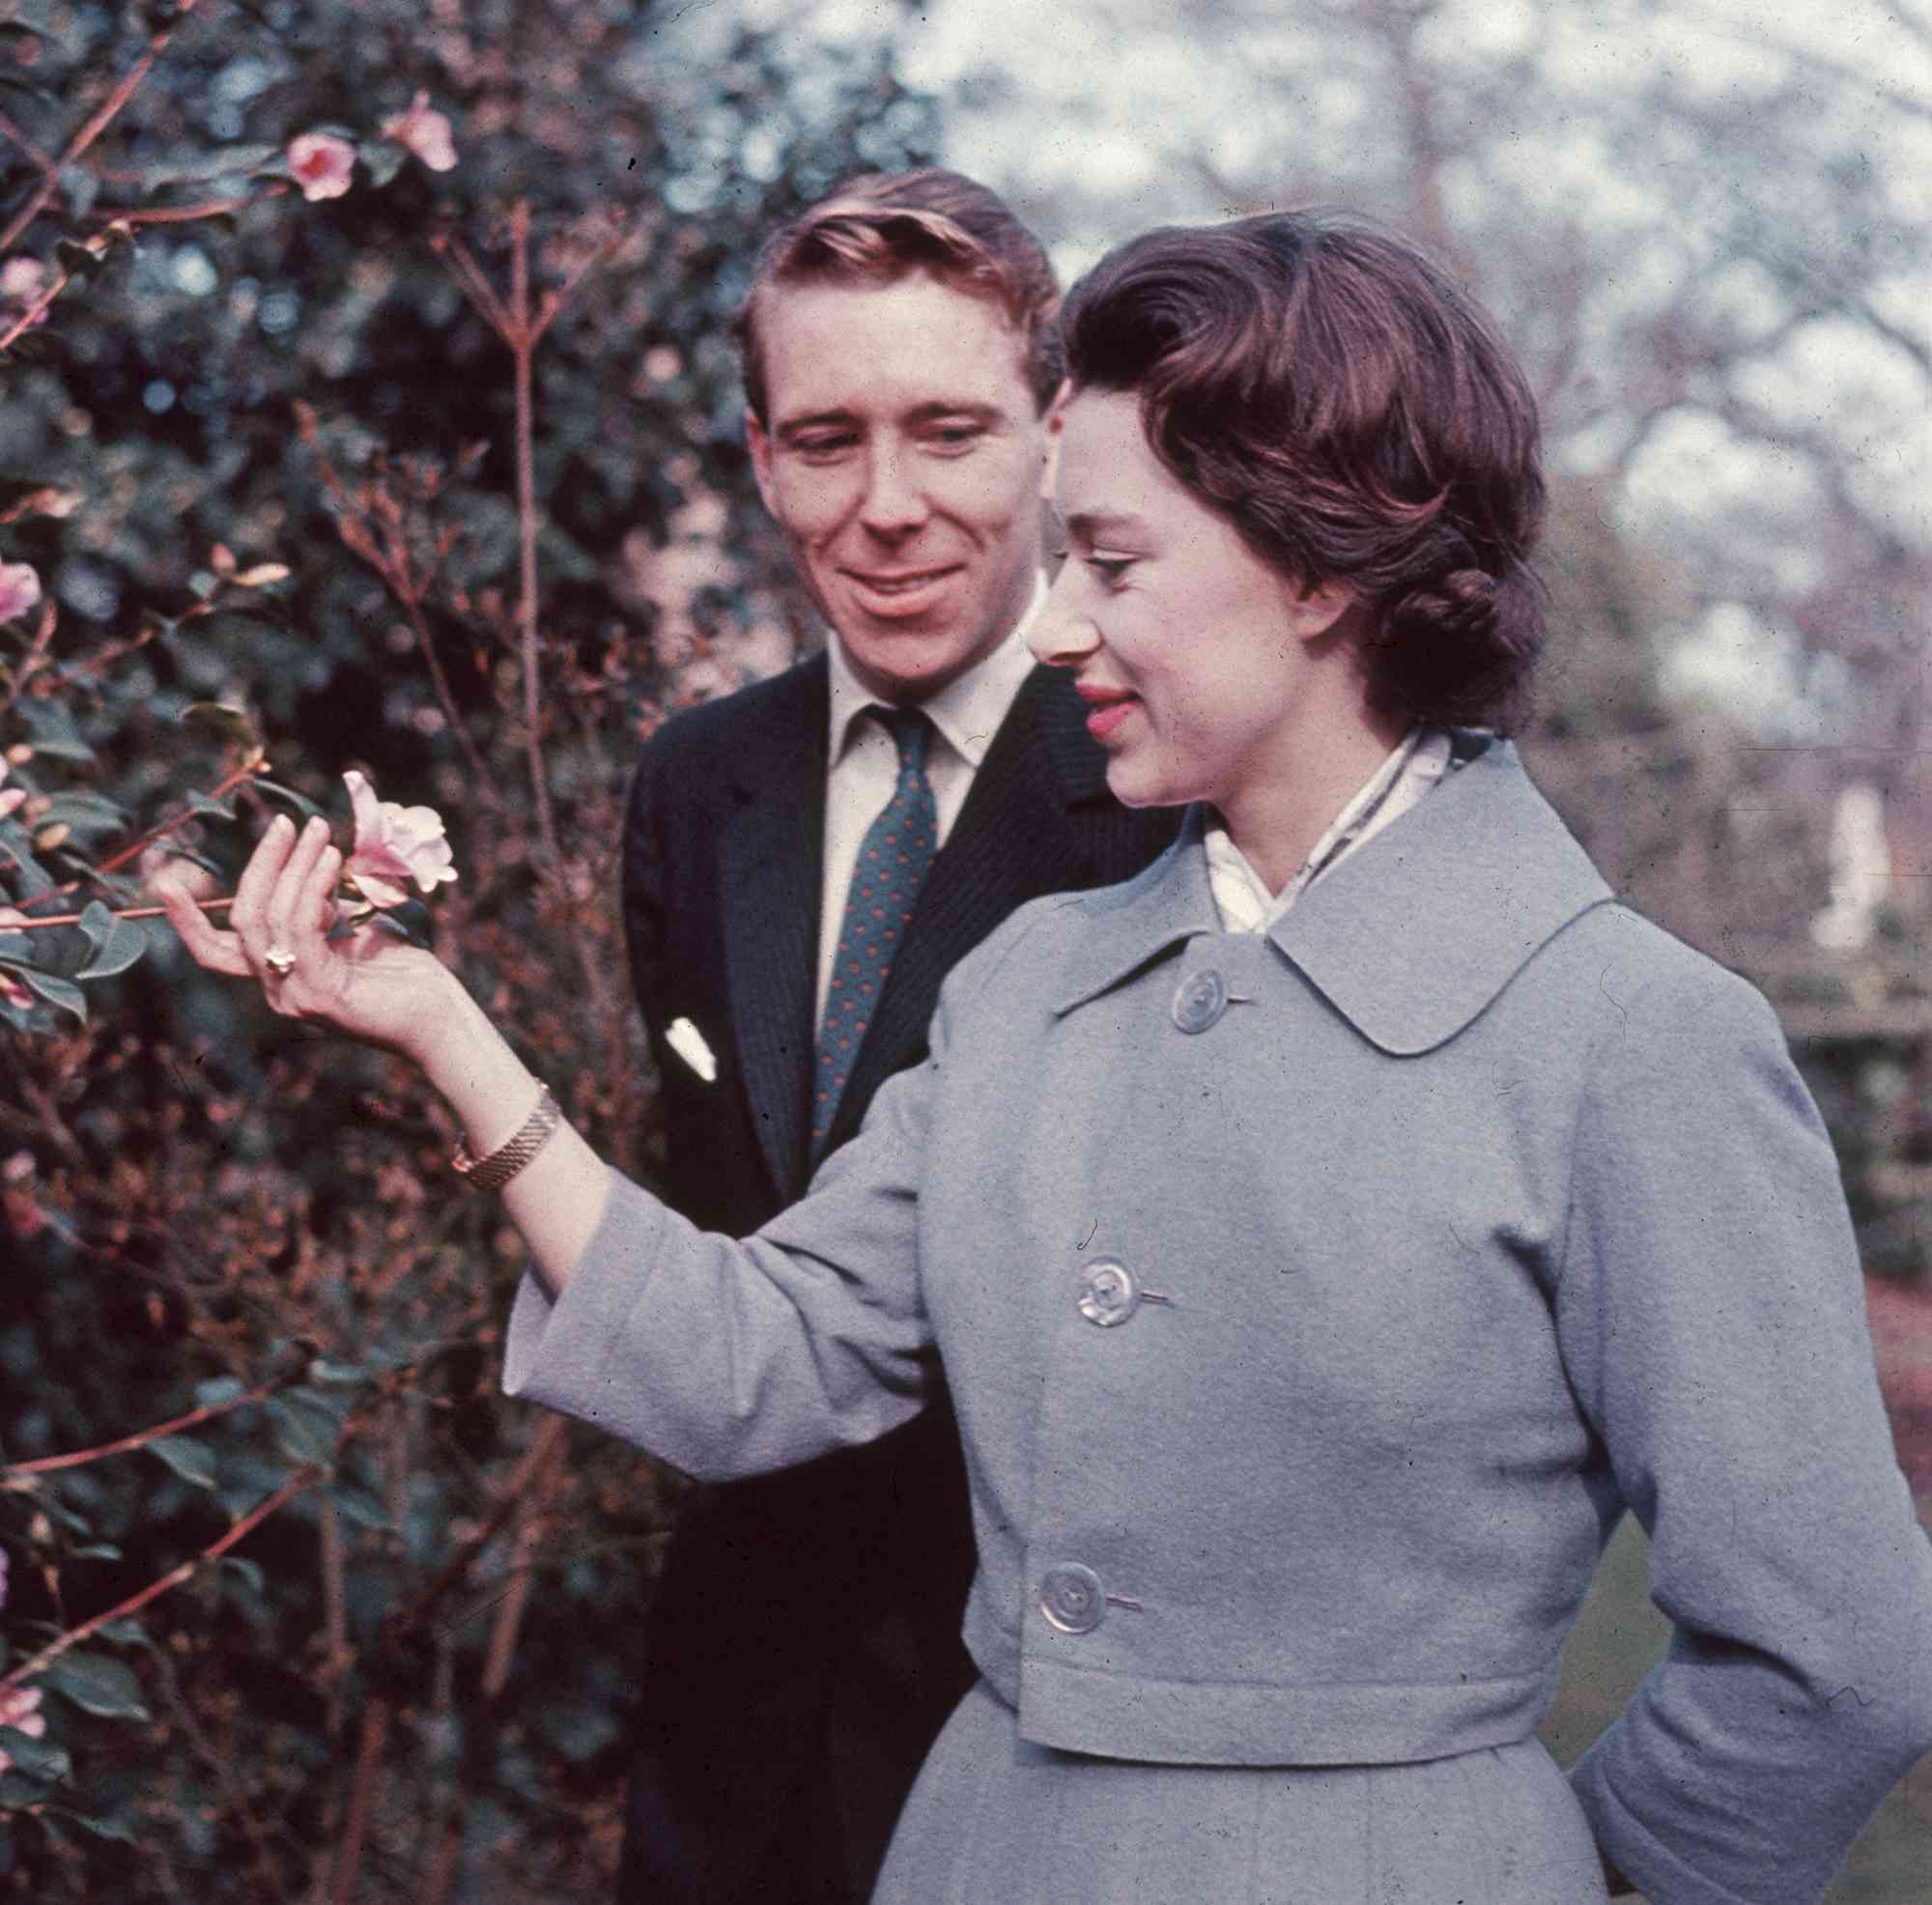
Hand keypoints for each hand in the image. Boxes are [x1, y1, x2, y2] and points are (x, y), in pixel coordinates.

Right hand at [158, 811, 460, 1061]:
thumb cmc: (406, 975)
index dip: (188, 919)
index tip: (165, 882)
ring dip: (293, 866)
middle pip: (242, 919)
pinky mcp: (319, 994)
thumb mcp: (353, 931)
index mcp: (278, 978)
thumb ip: (320, 908)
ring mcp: (294, 996)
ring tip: (320, 832)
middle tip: (286, 824)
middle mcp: (277, 991)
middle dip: (262, 865)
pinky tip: (332, 860)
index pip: (216, 950)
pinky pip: (301, 927)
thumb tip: (307, 865)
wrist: (441, 1018)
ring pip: (270, 918)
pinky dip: (312, 886)